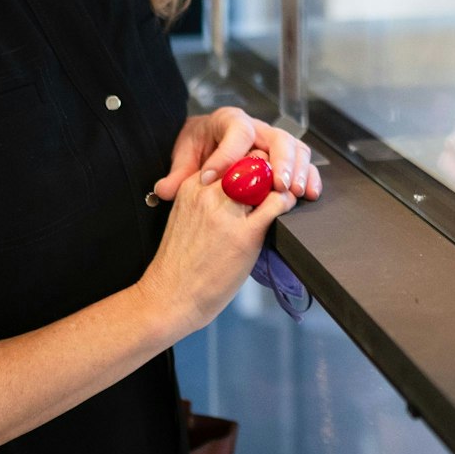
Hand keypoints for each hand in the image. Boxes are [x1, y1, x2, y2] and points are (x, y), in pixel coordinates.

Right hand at [136, 168, 294, 334]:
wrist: (169, 297)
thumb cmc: (180, 264)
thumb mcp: (187, 216)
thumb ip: (209, 198)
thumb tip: (239, 189)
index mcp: (194, 186)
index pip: (232, 156)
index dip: (251, 163)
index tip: (260, 174)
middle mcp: (209, 193)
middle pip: (251, 160)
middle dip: (268, 168)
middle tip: (279, 179)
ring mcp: (227, 213)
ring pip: (265, 177)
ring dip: (279, 182)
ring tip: (284, 192)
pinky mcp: (245, 234)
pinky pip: (276, 203)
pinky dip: (286, 201)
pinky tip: (286, 207)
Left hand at [152, 107, 321, 202]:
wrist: (207, 144)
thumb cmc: (199, 146)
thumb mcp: (185, 156)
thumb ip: (177, 174)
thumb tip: (164, 189)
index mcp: (229, 121)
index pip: (236, 131)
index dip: (229, 154)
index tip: (215, 178)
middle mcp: (256, 128)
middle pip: (276, 137)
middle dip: (280, 161)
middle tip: (278, 185)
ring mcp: (273, 142)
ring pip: (294, 148)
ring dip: (297, 170)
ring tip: (294, 192)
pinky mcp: (284, 158)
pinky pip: (303, 163)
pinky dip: (309, 177)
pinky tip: (309, 194)